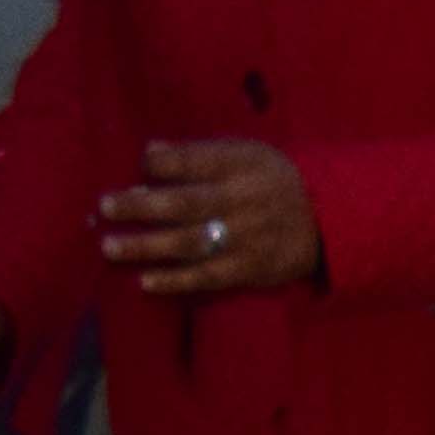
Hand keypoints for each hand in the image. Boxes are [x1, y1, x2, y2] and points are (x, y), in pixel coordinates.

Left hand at [102, 139, 320, 297]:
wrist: (329, 221)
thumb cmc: (273, 181)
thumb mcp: (246, 154)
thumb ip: (199, 154)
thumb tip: (150, 153)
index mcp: (241, 167)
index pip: (193, 161)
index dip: (161, 164)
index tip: (140, 165)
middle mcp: (243, 202)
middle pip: (184, 204)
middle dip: (140, 206)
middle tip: (105, 207)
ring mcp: (247, 240)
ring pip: (190, 244)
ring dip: (147, 247)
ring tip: (111, 247)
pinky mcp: (251, 270)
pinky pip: (209, 277)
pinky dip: (176, 280)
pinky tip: (146, 281)